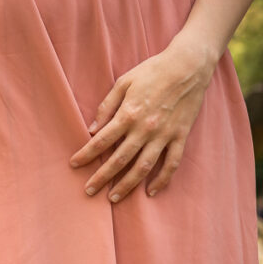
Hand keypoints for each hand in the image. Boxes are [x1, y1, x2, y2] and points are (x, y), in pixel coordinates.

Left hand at [69, 39, 216, 201]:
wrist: (188, 65)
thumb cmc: (152, 71)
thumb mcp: (123, 83)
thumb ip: (106, 107)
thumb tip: (91, 130)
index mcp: (128, 114)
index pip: (101, 141)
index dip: (86, 154)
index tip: (74, 165)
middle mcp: (145, 128)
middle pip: (119, 160)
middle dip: (102, 177)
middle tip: (88, 191)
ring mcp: (164, 134)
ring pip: (143, 167)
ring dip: (127, 185)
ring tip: (114, 198)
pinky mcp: (180, 136)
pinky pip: (171, 163)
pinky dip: (162, 179)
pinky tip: (150, 191)